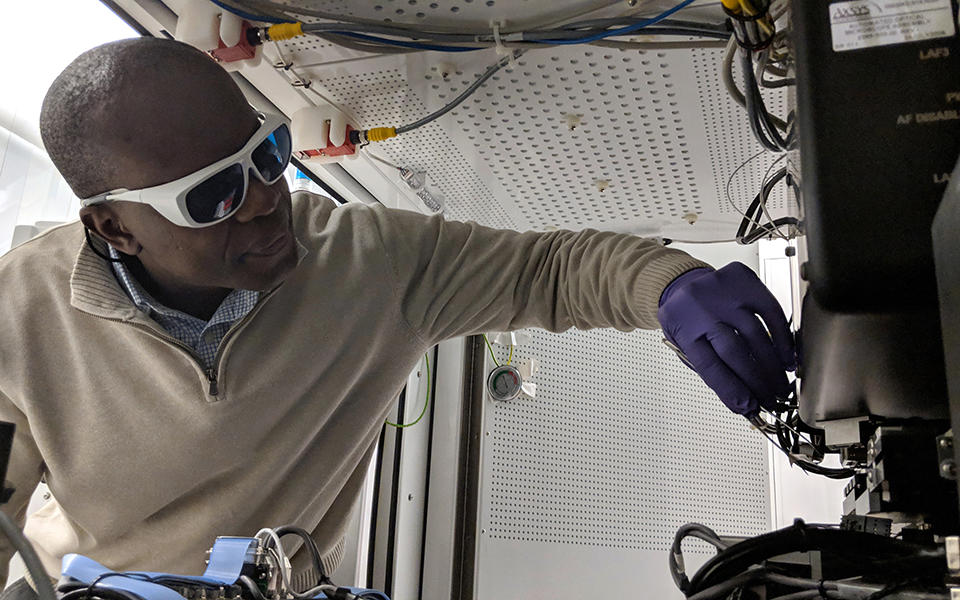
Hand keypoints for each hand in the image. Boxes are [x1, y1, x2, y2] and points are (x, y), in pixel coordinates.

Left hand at [657, 263, 795, 415]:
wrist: (683, 282)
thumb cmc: (685, 317)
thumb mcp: (683, 345)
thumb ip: (711, 371)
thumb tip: (742, 401)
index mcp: (683, 328)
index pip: (709, 366)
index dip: (731, 389)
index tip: (747, 406)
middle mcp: (703, 309)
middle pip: (735, 352)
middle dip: (756, 382)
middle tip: (769, 400)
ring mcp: (725, 293)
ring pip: (757, 334)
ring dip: (772, 365)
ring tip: (779, 385)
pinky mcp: (745, 282)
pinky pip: (772, 311)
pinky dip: (783, 338)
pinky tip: (785, 356)